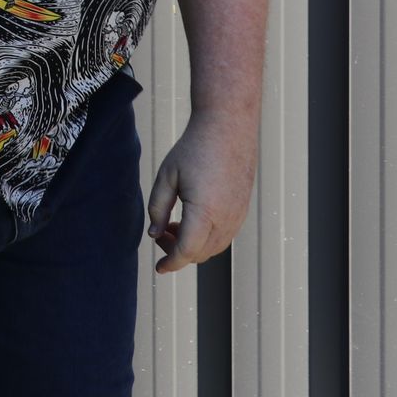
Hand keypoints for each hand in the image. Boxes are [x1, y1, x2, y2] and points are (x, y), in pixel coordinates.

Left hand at [146, 108, 257, 273]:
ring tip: (173, 226)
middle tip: (160, 233)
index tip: (158, 268)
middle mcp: (226, 219)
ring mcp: (238, 216)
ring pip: (214, 249)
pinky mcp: (242, 211)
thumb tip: (154, 235)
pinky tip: (192, 221)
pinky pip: (224, 237)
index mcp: (205, 212)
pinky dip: (206, 239)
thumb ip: (157, 209)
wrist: (228, 128)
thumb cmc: (194, 149)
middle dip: (177, 253)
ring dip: (193, 247)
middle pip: (200, 254)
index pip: (186, 251)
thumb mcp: (166, 176)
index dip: (170, 263)